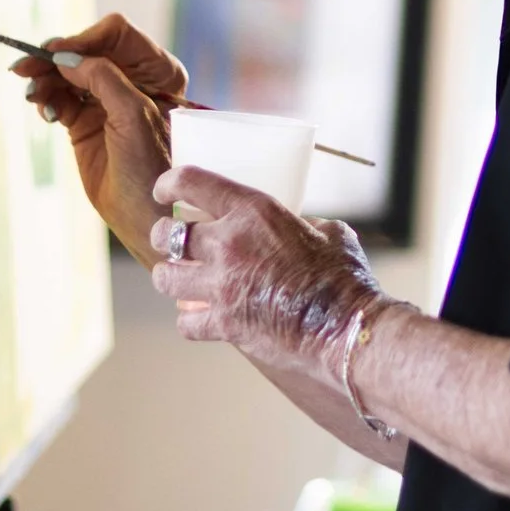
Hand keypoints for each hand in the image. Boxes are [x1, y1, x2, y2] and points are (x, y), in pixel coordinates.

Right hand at [11, 13, 180, 262]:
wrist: (147, 219)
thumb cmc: (154, 168)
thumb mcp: (133, 115)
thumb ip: (103, 79)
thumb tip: (65, 57)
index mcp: (157, 71)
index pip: (116, 35)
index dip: (83, 40)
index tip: (54, 53)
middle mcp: (133, 81)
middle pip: (86, 52)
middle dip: (55, 59)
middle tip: (24, 69)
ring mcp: (106, 101)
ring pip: (68, 75)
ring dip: (45, 80)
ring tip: (32, 96)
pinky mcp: (86, 123)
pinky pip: (59, 99)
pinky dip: (46, 99)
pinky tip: (43, 110)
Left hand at [146, 165, 389, 379]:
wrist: (346, 327)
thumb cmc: (344, 276)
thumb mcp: (329, 232)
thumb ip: (306, 224)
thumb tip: (302, 229)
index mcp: (253, 211)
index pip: (191, 183)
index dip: (169, 183)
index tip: (164, 191)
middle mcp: (228, 244)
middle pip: (167, 235)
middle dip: (163, 236)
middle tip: (171, 242)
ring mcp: (222, 286)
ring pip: (165, 278)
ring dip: (169, 277)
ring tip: (179, 278)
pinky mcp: (224, 323)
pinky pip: (185, 322)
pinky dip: (189, 320)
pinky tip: (199, 317)